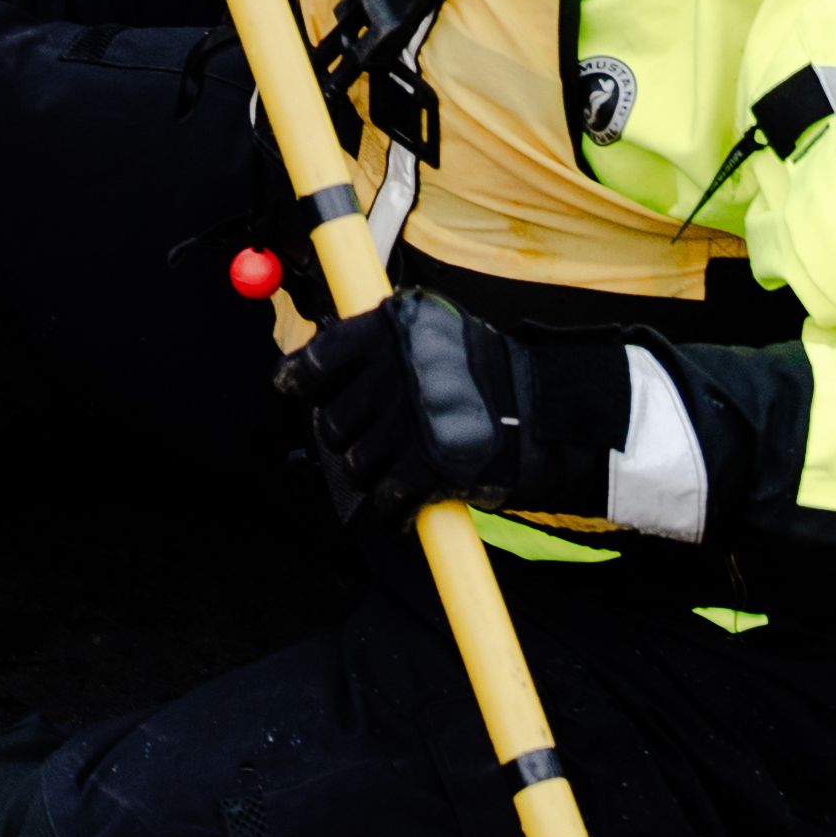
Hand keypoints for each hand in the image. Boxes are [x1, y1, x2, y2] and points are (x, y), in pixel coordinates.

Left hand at [281, 291, 570, 527]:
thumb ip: (378, 342)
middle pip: (333, 421)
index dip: (298, 376)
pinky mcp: (429, 463)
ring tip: (397, 464)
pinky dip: (387, 510)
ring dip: (370, 471)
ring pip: (354, 463)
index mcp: (395, 326)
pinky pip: (384, 498)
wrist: (544, 414)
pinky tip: (399, 508)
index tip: (290, 386)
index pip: (321, 357)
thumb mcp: (433, 333)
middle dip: (347, 436)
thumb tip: (310, 367)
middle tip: (372, 436)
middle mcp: (399, 367)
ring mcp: (413, 416)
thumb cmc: (481, 373)